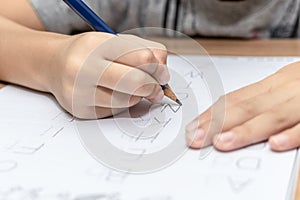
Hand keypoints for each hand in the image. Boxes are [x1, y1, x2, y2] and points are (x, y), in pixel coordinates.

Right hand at [46, 32, 168, 118]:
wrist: (54, 65)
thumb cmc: (90, 53)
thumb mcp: (116, 42)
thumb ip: (144, 50)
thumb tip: (163, 71)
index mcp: (97, 45)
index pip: (143, 57)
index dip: (159, 68)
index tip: (162, 74)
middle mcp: (84, 68)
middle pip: (136, 82)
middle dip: (153, 87)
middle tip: (156, 89)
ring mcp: (80, 92)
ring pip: (127, 101)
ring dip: (138, 97)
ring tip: (132, 89)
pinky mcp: (80, 110)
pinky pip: (115, 112)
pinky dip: (122, 104)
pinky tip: (113, 95)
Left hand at [186, 61, 299, 151]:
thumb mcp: (281, 89)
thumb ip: (259, 103)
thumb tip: (225, 123)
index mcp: (272, 84)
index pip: (234, 99)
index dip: (211, 114)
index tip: (193, 128)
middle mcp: (285, 88)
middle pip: (246, 106)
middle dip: (217, 123)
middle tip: (197, 139)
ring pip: (273, 114)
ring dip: (246, 130)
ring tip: (223, 142)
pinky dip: (293, 133)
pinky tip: (276, 144)